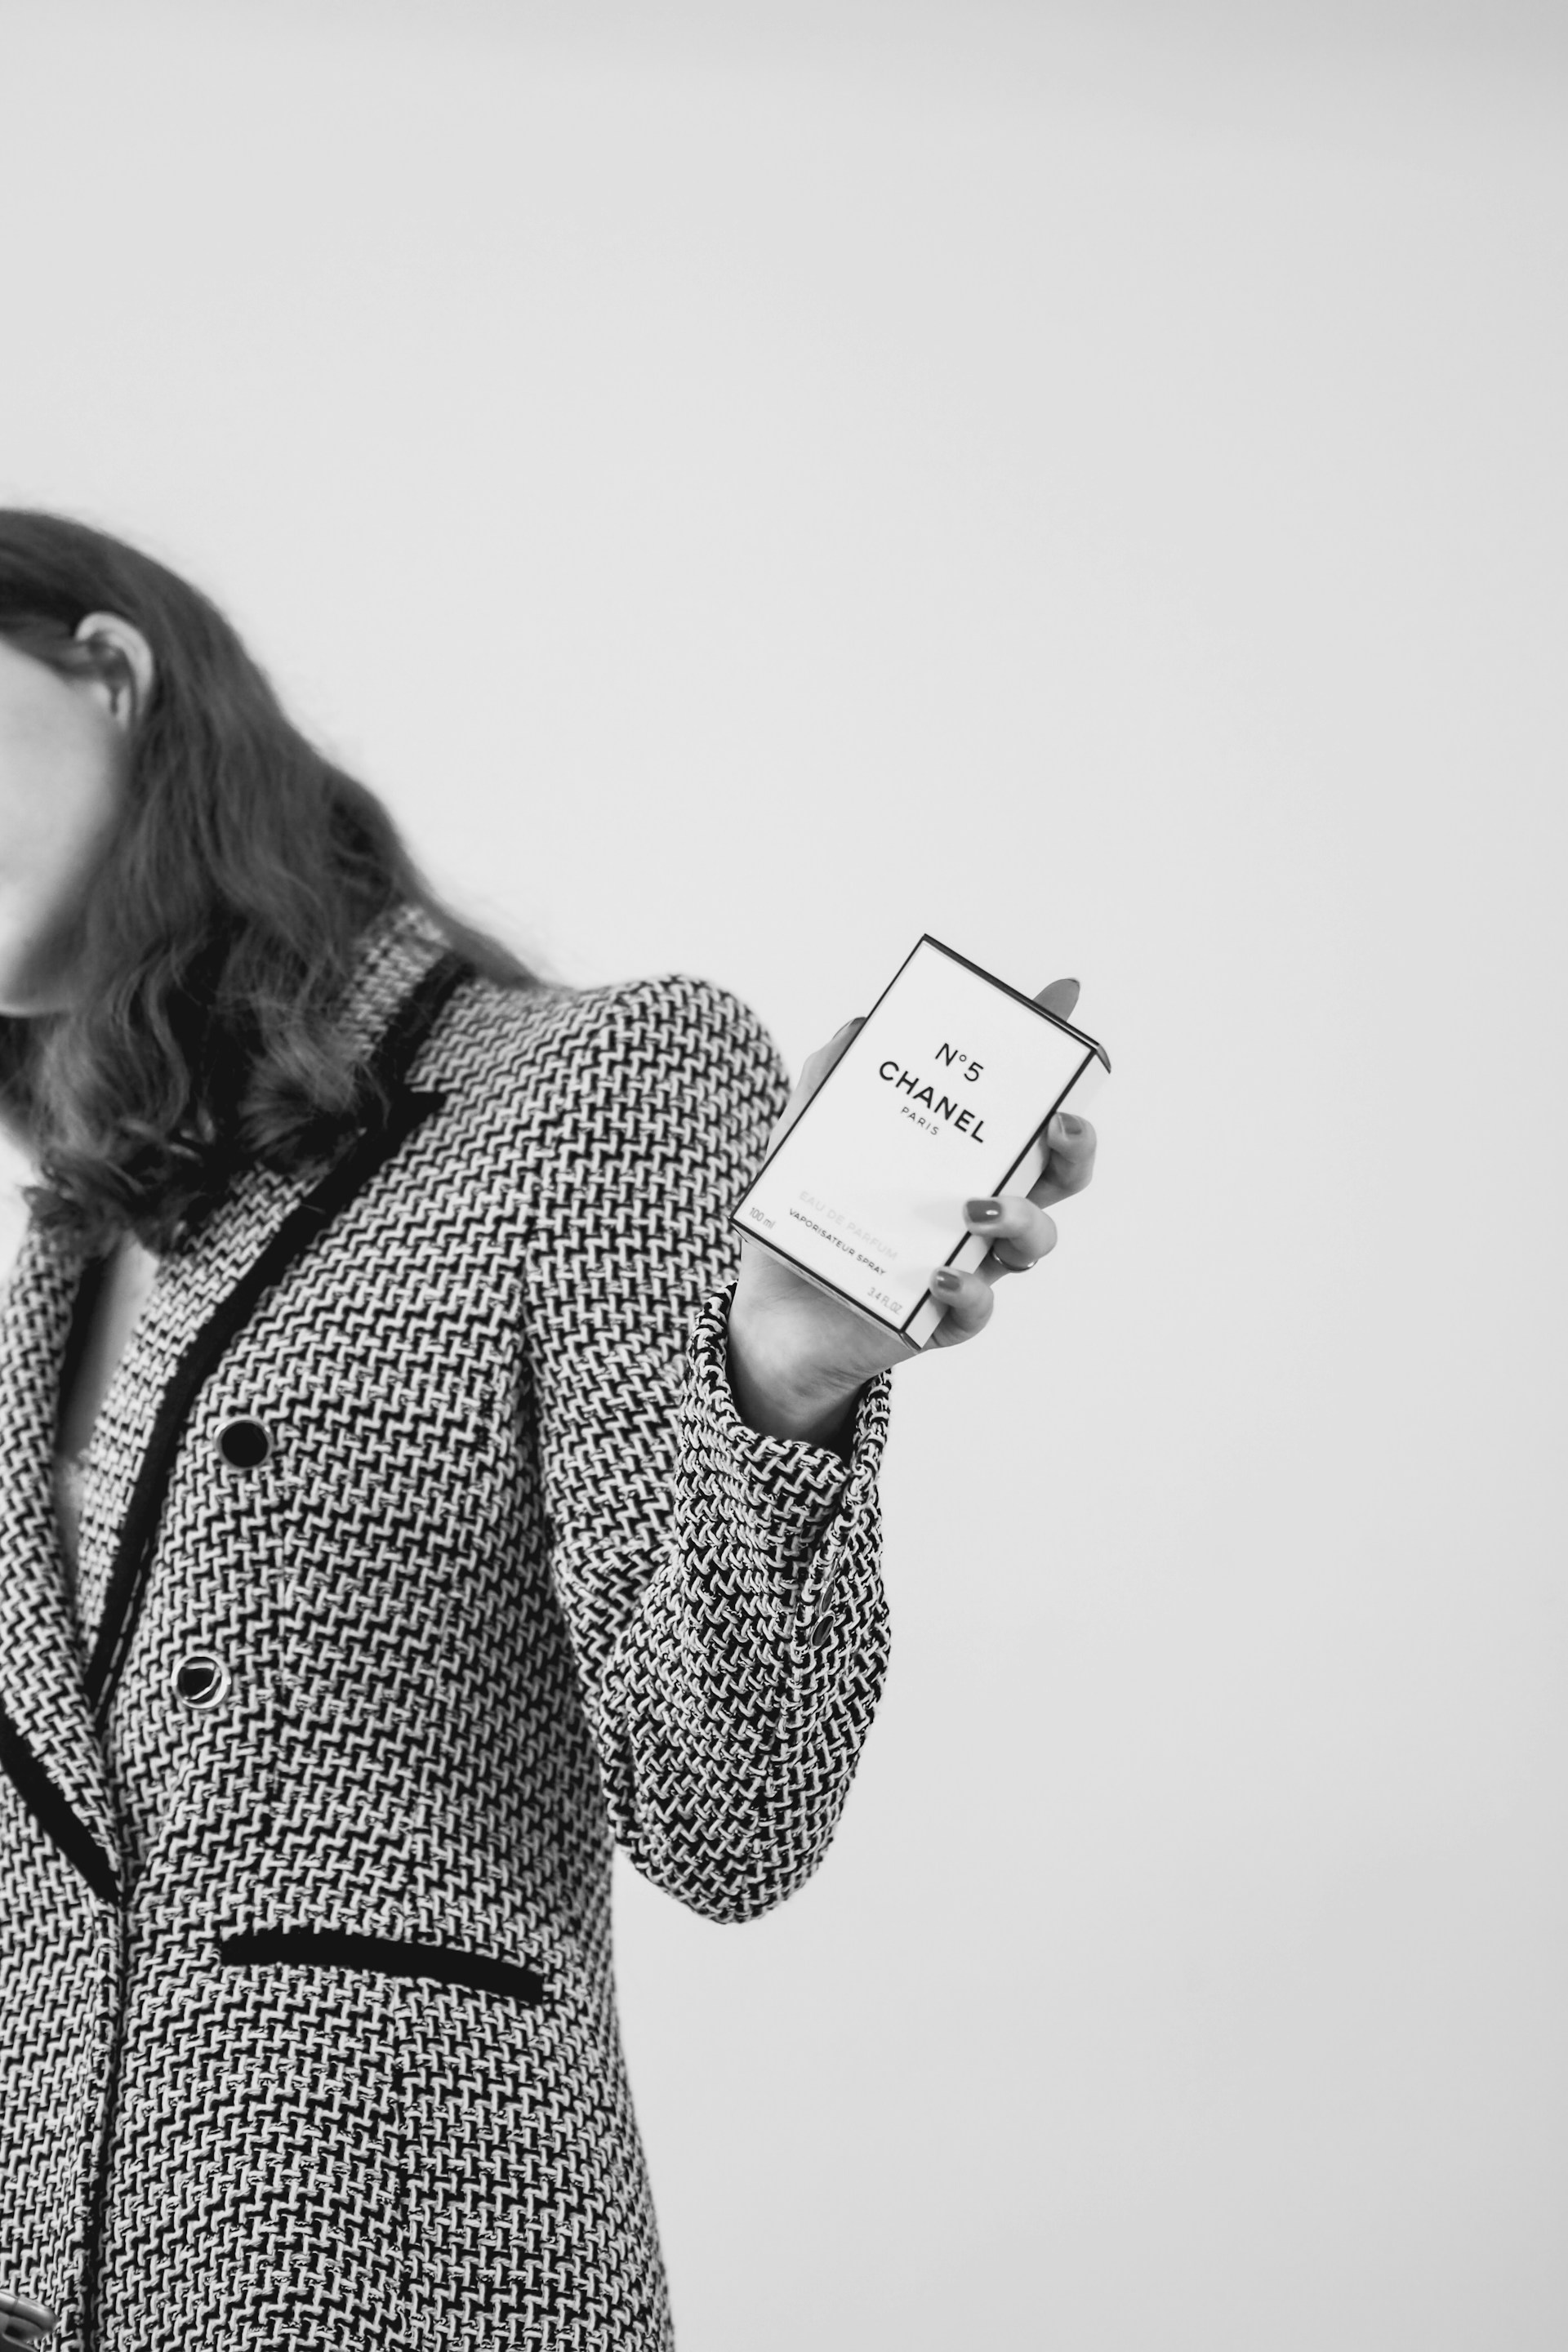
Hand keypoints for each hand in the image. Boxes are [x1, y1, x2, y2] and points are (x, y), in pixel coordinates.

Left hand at [725, 977, 1098, 1450]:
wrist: (774, 1315)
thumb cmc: (808, 1219)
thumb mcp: (806, 1139)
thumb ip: (828, 1078)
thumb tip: (862, 1024)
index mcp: (962, 1158)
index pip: (1021, 1105)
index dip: (1047, 1055)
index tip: (1066, 999)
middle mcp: (980, 1208)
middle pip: (1059, 1174)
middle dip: (1076, 1145)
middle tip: (1059, 1124)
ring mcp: (969, 1262)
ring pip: (1034, 1241)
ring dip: (1022, 1217)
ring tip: (976, 1207)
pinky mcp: (941, 1318)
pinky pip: (977, 1310)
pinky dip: (969, 1292)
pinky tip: (940, 1275)